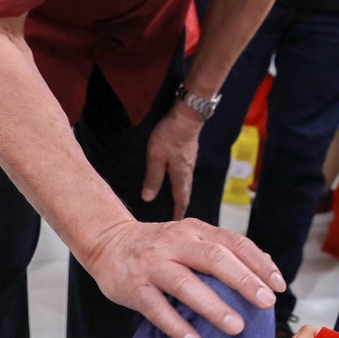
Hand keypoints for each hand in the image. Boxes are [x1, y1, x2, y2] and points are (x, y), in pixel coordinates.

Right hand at [83, 216, 283, 337]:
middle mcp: (176, 243)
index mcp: (195, 230)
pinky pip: (157, 308)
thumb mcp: (190, 236)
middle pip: (213, 259)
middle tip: (266, 303)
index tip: (278, 285)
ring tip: (236, 327)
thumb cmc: (158, 244)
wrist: (108, 242)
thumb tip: (264, 266)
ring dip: (213, 306)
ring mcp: (153, 265)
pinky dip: (177, 326)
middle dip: (243, 281)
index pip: (233, 243)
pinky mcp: (134, 287)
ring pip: (185, 284)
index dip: (257, 263)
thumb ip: (221, 248)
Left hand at [142, 102, 201, 219]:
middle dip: (181, 203)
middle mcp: (188, 169)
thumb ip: (152, 177)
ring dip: (181, 191)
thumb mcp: (156, 157)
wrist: (187, 115)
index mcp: (180, 174)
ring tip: (175, 197)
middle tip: (176, 213)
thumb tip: (148, 198)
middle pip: (185, 191)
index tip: (176, 222)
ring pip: (186, 180)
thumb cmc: (170, 136)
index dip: (177, 211)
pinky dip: (181, 179)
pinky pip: (185, 170)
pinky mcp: (189, 150)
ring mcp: (190, 159)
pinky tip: (175, 174)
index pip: (180, 198)